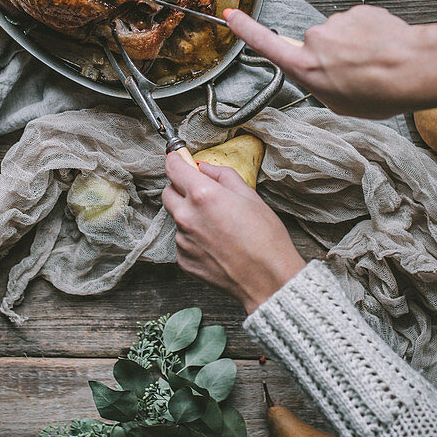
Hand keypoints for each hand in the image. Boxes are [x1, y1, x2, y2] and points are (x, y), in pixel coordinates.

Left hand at [162, 151, 304, 315]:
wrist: (268, 279)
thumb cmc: (265, 239)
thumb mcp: (250, 196)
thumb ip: (223, 176)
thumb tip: (205, 168)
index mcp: (203, 195)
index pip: (173, 168)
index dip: (175, 159)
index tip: (177, 157)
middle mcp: (187, 216)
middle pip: (168, 192)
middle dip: (181, 188)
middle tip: (202, 193)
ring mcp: (182, 240)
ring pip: (177, 218)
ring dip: (189, 216)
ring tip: (218, 226)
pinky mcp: (183, 260)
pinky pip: (182, 240)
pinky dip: (193, 238)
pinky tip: (216, 244)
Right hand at [224, 4, 436, 119]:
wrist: (412, 68)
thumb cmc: (379, 93)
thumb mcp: (340, 103)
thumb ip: (322, 85)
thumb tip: (325, 73)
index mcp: (306, 66)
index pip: (266, 44)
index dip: (246, 30)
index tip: (231, 14)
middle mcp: (316, 40)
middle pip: (316, 45)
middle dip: (333, 56)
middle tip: (357, 74)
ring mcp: (337, 22)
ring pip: (341, 34)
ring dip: (354, 47)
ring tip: (375, 65)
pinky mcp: (359, 11)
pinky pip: (359, 23)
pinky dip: (370, 35)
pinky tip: (383, 50)